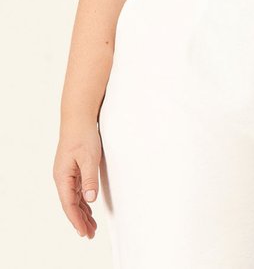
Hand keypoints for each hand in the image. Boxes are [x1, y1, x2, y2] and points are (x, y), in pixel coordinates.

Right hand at [53, 121, 100, 238]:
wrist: (78, 118)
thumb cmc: (83, 135)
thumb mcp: (89, 157)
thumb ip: (90, 178)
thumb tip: (90, 199)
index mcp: (62, 177)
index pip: (69, 204)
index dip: (76, 220)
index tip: (84, 232)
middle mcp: (62, 177)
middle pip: (70, 204)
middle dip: (80, 220)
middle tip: (90, 235)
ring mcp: (67, 173)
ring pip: (74, 198)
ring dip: (82, 212)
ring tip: (91, 227)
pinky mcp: (73, 169)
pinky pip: (77, 190)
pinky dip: (83, 201)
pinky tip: (89, 208)